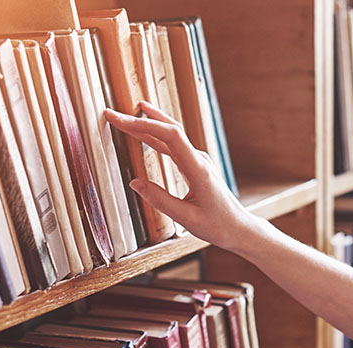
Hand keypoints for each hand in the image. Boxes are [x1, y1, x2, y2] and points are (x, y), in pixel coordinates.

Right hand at [105, 101, 258, 251]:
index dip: (144, 125)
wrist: (238, 228)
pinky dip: (155, 137)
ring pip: (170, 135)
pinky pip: (173, 145)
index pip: (170, 136)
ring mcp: (198, 160)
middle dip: (140, 120)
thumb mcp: (186, 218)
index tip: (121, 120)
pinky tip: (145, 132)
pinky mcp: (195, 165)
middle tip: (114, 113)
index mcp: (198, 169)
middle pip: (168, 129)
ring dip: (147, 124)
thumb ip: (160, 200)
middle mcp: (198, 159)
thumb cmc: (217, 225)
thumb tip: (134, 183)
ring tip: (125, 116)